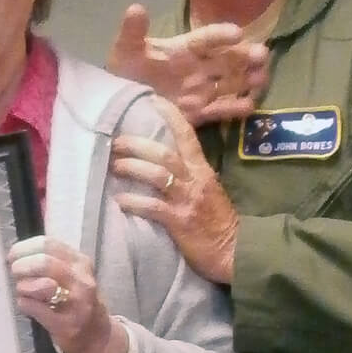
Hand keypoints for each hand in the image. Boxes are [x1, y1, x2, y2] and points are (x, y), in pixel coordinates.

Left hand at [8, 236, 126, 352]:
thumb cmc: (76, 301)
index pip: (47, 244)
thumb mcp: (70, 274)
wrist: (96, 335)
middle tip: (14, 273)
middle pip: (44, 261)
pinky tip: (26, 304)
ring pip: (42, 284)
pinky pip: (36, 308)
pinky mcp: (66, 324)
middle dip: (22, 266)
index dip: (24, 248)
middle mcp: (81, 279)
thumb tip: (16, 253)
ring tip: (22, 291)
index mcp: (79, 262)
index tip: (13, 255)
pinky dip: (25, 304)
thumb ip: (49, 262)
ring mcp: (76, 302)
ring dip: (23, 286)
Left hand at [107, 4, 268, 125]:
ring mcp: (201, 90)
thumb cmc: (125, 71)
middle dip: (245, 56)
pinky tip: (249, 105)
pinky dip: (235, 108)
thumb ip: (132, 32)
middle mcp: (198, 67)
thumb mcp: (125, 50)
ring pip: (231, 82)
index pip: (206, 38)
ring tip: (261, 78)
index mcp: (184, 49)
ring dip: (247, 79)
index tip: (237, 33)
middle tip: (262, 55)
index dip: (220, 35)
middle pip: (227, 59)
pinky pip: (221, 109)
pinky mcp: (199, 112)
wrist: (121, 103)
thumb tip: (135, 7)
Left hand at [111, 97, 239, 283]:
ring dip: (132, 167)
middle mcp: (195, 181)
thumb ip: (191, 174)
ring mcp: (187, 201)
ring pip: (157, 174)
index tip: (152, 100)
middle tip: (116, 141)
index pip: (187, 136)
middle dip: (137, 145)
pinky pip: (153, 207)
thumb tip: (166, 159)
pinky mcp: (180, 222)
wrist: (237, 252)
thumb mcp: (209, 190)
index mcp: (203, 170)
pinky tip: (120, 200)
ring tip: (114, 166)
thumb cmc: (219, 222)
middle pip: (164, 153)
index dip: (170, 116)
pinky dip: (134, 202)